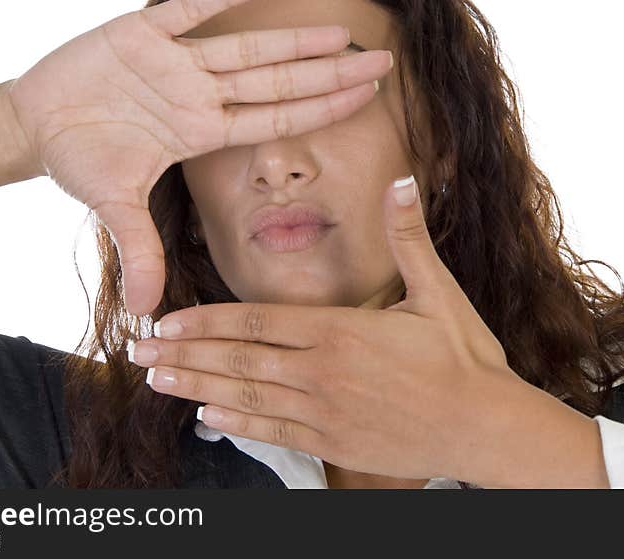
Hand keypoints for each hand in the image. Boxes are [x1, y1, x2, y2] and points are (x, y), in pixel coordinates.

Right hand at [3, 0, 392, 314]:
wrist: (37, 124)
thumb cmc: (81, 160)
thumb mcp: (114, 206)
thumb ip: (139, 250)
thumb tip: (150, 309)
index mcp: (200, 131)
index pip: (275, 119)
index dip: (321, 108)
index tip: (368, 98)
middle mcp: (198, 94)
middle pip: (276, 82)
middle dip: (329, 72)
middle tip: (384, 61)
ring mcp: (174, 62)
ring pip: (244, 47)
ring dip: (291, 39)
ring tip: (341, 32)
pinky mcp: (141, 32)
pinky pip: (188, 11)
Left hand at [130, 173, 526, 482]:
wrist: (486, 427)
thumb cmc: (464, 358)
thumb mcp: (439, 291)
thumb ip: (408, 237)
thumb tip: (402, 181)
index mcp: (342, 331)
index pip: (256, 322)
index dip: (206, 322)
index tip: (166, 320)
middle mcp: (323, 373)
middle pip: (238, 360)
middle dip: (183, 354)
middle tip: (137, 350)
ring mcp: (325, 412)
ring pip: (246, 398)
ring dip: (196, 389)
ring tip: (156, 381)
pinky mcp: (334, 443)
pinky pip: (274, 432)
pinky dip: (237, 426)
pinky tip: (207, 419)